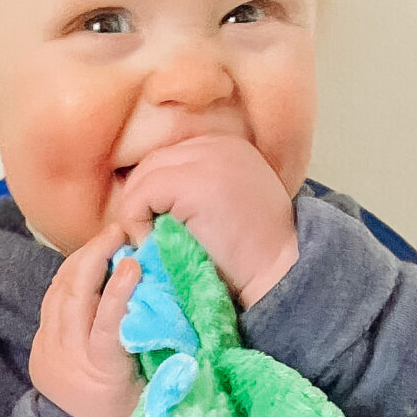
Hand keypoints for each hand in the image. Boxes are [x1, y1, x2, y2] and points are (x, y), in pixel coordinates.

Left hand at [28, 224, 142, 416]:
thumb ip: (154, 341)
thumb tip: (164, 295)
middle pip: (75, 297)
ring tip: (104, 241)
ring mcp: (48, 351)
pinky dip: (69, 279)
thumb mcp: (151, 382)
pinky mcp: (38, 347)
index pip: (107, 324)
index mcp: (102, 371)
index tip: (133, 263)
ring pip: (58, 293)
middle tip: (118, 233)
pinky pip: (51, 302)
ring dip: (80, 261)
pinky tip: (86, 263)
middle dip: (95, 257)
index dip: (118, 291)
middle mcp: (68, 358)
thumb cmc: (132, 405)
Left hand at [115, 133, 299, 308]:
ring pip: (144, 176)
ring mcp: (207, 160)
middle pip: (153, 161)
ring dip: (136, 211)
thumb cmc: (253, 253)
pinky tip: (152, 243)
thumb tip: (150, 197)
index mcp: (227, 147)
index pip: (171, 156)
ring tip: (150, 241)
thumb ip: (198, 189)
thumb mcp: (228, 205)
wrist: (281, 271)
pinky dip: (135, 220)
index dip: (154, 190)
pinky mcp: (193, 184)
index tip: (155, 222)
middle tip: (144, 234)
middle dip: (139, 198)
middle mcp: (218, 145)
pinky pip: (141, 195)